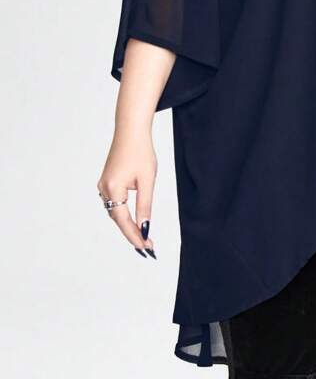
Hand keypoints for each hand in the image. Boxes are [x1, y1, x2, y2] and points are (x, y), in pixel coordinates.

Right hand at [97, 129, 157, 258]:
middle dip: (132, 233)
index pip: (124, 221)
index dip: (135, 236)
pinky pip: (114, 203)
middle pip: (118, 219)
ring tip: (143, 237)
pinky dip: (124, 213)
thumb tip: (145, 227)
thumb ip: (145, 205)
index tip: (147, 248)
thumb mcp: (147, 180)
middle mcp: (104, 189)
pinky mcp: (106, 181)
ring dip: (128, 225)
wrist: (131, 130)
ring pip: (115, 212)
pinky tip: (134, 220)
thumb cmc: (141, 152)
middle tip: (148, 247)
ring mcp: (103, 185)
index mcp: (113, 189)